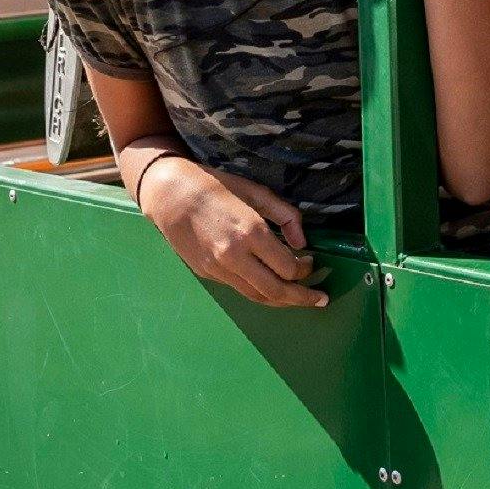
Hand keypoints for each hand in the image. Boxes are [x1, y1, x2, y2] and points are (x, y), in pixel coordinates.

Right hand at [137, 160, 327, 309]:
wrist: (169, 195)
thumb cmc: (215, 186)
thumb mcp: (255, 191)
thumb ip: (285, 215)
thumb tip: (303, 242)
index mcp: (250, 232)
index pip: (288, 266)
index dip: (306, 269)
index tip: (312, 261)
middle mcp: (234, 256)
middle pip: (276, 290)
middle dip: (302, 298)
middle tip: (321, 299)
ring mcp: (219, 269)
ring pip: (257, 296)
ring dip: (283, 302)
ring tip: (301, 301)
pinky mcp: (208, 274)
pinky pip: (241, 290)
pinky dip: (261, 293)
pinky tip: (273, 289)